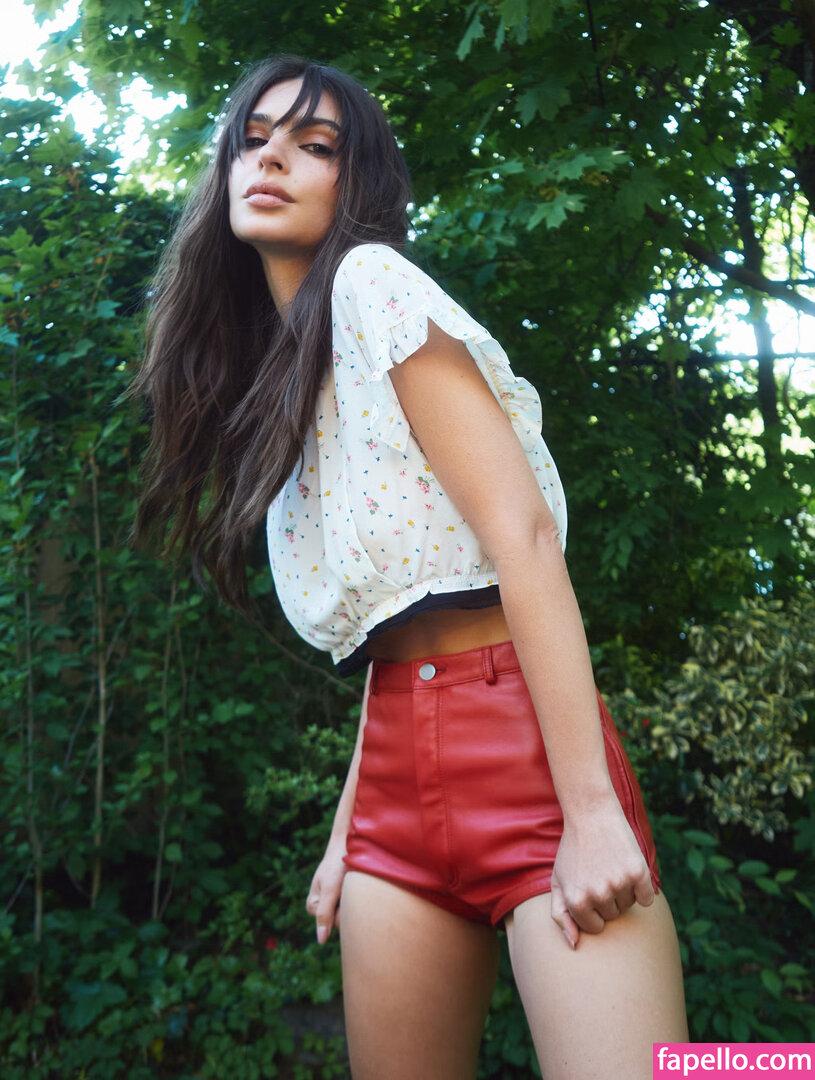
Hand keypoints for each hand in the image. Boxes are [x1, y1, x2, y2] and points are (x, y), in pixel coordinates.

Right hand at [305, 837, 347, 944]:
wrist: (349, 842)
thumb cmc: (337, 865)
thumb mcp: (330, 889)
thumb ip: (325, 914)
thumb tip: (321, 941)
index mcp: (313, 905)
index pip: (333, 924)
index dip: (341, 911)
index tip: (341, 891)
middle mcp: (322, 905)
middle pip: (340, 920)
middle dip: (348, 907)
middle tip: (349, 887)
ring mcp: (334, 900)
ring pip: (349, 913)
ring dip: (354, 900)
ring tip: (352, 883)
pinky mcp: (345, 894)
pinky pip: (354, 905)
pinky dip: (358, 897)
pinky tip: (357, 884)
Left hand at [549, 795, 654, 949]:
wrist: (591, 814)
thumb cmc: (573, 850)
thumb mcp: (558, 881)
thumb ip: (560, 915)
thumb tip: (573, 945)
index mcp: (576, 901)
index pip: (595, 927)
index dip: (594, 911)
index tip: (590, 890)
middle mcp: (597, 895)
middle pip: (613, 915)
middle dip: (608, 899)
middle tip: (600, 872)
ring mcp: (618, 884)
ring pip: (629, 906)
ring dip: (624, 891)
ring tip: (610, 866)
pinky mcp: (638, 872)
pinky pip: (647, 899)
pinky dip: (642, 889)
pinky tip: (628, 868)